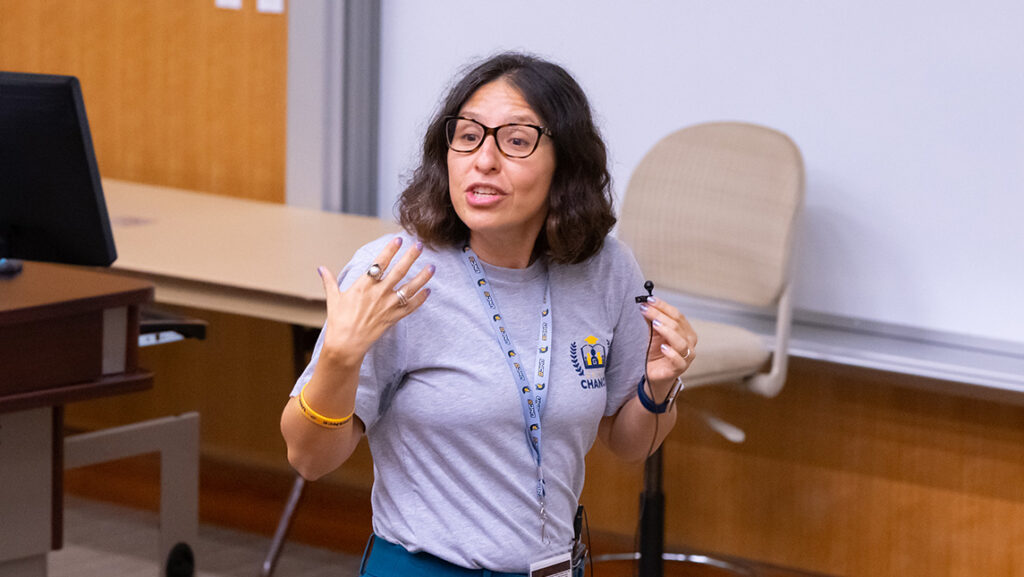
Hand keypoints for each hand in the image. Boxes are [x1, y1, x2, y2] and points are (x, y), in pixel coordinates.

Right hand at [317, 237, 433, 366]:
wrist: (346, 344)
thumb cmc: (339, 321)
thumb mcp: (333, 298)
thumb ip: (329, 281)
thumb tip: (321, 268)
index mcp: (364, 285)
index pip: (380, 263)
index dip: (390, 250)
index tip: (399, 240)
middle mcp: (378, 293)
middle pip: (399, 271)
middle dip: (411, 257)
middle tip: (420, 245)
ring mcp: (388, 305)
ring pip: (410, 288)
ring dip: (422, 277)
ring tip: (432, 267)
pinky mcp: (394, 317)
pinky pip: (411, 306)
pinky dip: (420, 299)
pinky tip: (428, 290)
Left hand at [639, 296, 696, 388]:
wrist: (654, 373)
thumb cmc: (656, 352)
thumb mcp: (653, 334)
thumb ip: (652, 320)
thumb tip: (645, 304)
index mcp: (686, 331)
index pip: (677, 315)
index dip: (663, 306)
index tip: (649, 299)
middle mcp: (689, 342)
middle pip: (677, 325)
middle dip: (660, 315)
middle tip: (645, 309)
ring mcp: (687, 356)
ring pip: (680, 341)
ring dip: (667, 331)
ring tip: (654, 324)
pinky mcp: (680, 369)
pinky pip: (678, 360)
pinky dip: (671, 353)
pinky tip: (663, 347)